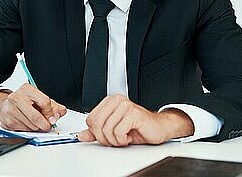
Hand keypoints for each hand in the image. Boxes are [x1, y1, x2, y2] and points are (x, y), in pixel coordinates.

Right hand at [0, 83, 66, 131]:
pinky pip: (24, 131)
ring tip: (36, 122)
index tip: (53, 118)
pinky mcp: (8, 121)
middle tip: (48, 125)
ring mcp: (10, 110)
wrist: (5, 106)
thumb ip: (53, 106)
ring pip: (31, 125)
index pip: (44, 101)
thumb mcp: (39, 99)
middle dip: (45, 124)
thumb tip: (61, 112)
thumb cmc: (24, 102)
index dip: (50, 113)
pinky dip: (29, 130)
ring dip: (37, 127)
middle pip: (36, 116)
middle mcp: (16, 97)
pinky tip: (27, 123)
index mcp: (27, 89)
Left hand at [77, 94, 193, 146]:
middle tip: (114, 140)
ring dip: (114, 140)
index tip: (106, 136)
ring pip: (107, 129)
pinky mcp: (133, 113)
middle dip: (104, 138)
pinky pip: (118, 132)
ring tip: (123, 138)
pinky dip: (122, 140)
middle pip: (96, 124)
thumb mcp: (113, 130)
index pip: (90, 119)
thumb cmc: (137, 127)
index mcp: (109, 101)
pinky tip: (129, 137)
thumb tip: (82, 135)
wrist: (158, 128)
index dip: (96, 133)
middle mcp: (116, 100)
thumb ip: (96, 131)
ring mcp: (125, 105)